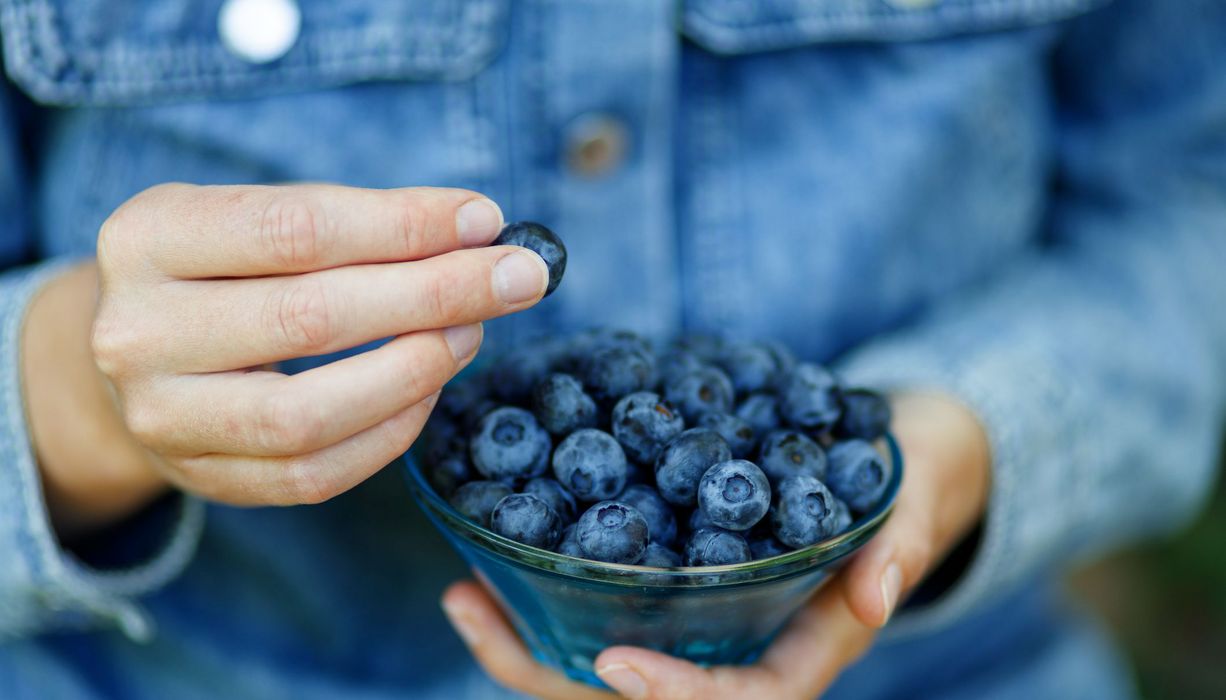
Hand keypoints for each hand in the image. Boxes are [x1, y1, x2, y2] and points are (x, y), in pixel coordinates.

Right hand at [26, 183, 547, 534]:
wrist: (138, 353)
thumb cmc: (223, 270)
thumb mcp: (258, 218)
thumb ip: (357, 223)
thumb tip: (479, 232)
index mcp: (148, 237)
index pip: (296, 229)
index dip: (404, 226)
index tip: (486, 220)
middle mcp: (138, 331)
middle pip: (310, 317)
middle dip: (436, 293)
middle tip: (517, 278)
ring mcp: (162, 417)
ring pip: (310, 412)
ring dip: (416, 370)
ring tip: (472, 332)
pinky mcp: (203, 477)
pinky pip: (315, 473)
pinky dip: (391, 432)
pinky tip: (431, 389)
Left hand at [440, 392, 990, 698]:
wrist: (888, 456)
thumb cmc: (904, 480)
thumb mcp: (910, 503)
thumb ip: (897, 547)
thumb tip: (880, 597)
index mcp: (797, 653)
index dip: (673, 695)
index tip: (613, 664)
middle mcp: (735, 649)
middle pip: (636, 697)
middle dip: (552, 672)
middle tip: (476, 612)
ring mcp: (698, 623)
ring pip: (602, 659)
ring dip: (527, 638)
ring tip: (461, 592)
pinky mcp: (672, 585)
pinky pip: (601, 606)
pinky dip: (545, 590)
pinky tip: (494, 556)